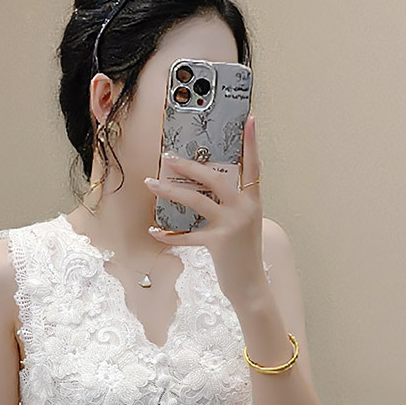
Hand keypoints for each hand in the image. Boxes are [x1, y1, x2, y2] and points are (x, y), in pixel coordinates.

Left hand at [144, 112, 266, 307]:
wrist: (251, 285)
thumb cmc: (242, 253)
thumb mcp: (242, 224)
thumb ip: (229, 205)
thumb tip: (201, 188)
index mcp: (253, 200)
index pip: (253, 165)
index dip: (252, 142)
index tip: (250, 119)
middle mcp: (244, 208)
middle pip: (215, 178)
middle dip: (190, 165)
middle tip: (169, 157)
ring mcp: (232, 225)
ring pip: (196, 200)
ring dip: (170, 191)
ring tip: (152, 184)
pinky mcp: (218, 243)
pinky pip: (187, 235)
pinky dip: (168, 234)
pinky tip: (154, 230)